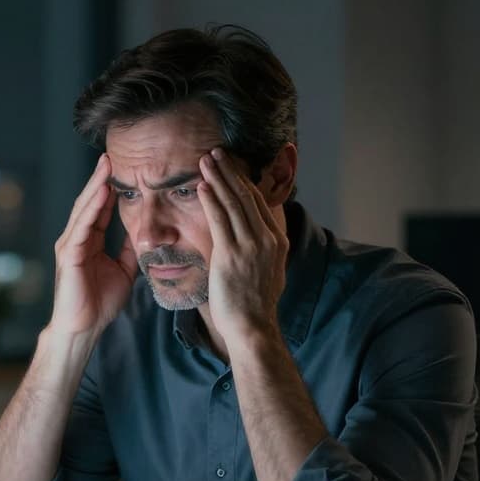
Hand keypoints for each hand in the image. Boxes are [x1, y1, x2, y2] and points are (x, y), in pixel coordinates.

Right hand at [47, 154, 138, 337]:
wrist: (84, 328)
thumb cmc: (100, 303)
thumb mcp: (123, 270)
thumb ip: (129, 250)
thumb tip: (143, 233)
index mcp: (89, 241)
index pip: (100, 208)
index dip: (111, 187)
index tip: (124, 167)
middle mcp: (77, 238)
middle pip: (90, 202)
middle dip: (100, 178)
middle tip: (112, 154)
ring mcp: (70, 245)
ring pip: (84, 209)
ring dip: (95, 186)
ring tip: (106, 165)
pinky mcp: (69, 255)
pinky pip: (82, 227)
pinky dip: (92, 209)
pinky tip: (102, 193)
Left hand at [196, 147, 287, 341]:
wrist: (252, 327)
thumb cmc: (256, 305)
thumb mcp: (269, 272)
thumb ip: (264, 252)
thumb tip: (258, 240)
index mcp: (277, 241)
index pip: (259, 203)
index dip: (243, 182)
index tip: (231, 167)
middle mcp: (267, 239)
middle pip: (247, 196)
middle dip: (230, 172)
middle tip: (217, 153)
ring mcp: (250, 245)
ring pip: (233, 203)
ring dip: (218, 178)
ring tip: (206, 161)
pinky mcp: (231, 254)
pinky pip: (219, 220)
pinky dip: (210, 199)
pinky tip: (202, 186)